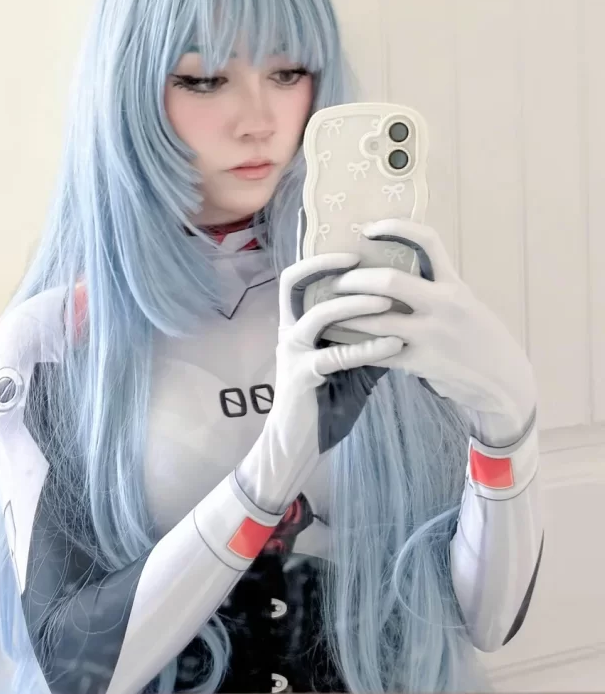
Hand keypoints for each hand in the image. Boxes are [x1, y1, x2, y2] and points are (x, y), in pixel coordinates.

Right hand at [235, 252, 403, 512]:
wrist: (300, 445)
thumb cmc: (327, 402)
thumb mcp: (350, 362)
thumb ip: (367, 336)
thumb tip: (404, 312)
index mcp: (298, 323)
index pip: (300, 277)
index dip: (322, 258)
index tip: (356, 248)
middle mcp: (289, 331)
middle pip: (293, 282)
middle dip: (326, 266)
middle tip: (361, 260)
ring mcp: (293, 353)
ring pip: (319, 315)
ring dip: (355, 304)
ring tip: (388, 301)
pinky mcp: (301, 377)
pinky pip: (336, 356)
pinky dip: (368, 348)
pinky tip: (394, 345)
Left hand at [328, 218, 536, 446]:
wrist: (504, 384)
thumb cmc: (482, 340)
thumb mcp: (467, 305)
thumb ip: (437, 288)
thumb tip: (400, 272)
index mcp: (454, 286)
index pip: (428, 242)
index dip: (396, 228)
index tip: (369, 228)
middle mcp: (444, 305)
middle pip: (389, 281)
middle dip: (355, 279)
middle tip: (337, 281)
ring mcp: (430, 336)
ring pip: (374, 320)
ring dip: (346, 314)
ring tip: (327, 311)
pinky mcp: (419, 363)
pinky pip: (376, 351)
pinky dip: (354, 346)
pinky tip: (338, 343)